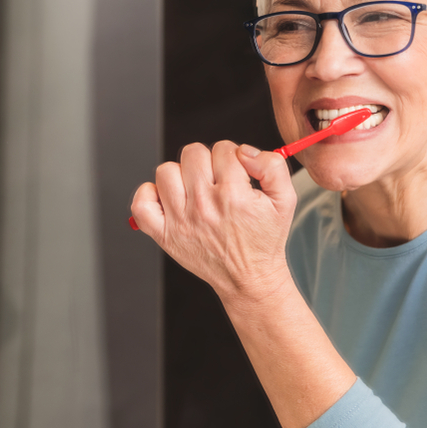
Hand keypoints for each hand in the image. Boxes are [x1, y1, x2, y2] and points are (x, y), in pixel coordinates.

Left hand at [131, 141, 295, 301]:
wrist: (249, 278)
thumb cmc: (264, 238)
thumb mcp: (285, 200)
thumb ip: (273, 166)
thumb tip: (244, 151)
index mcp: (233, 195)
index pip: (223, 149)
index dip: (232, 157)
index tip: (237, 174)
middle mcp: (203, 206)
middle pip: (192, 154)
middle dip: (208, 162)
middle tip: (217, 181)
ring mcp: (179, 221)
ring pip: (166, 171)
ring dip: (181, 176)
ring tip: (195, 191)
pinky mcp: (163, 234)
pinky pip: (141, 203)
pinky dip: (150, 195)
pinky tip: (169, 199)